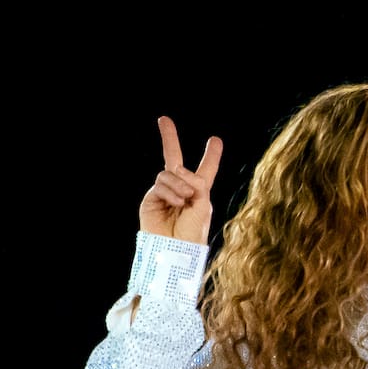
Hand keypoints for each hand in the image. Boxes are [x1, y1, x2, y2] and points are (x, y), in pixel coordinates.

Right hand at [138, 116, 222, 243]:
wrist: (176, 249)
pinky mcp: (151, 199)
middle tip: (163, 119)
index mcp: (199, 192)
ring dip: (180, 185)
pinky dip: (171, 192)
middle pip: (174, 159)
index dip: (211, 156)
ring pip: (169, 173)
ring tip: (185, 200)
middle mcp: (181, 189)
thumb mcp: (203, 203)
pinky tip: (176, 204)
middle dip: (169, 138)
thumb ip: (195, 181)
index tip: (216, 140)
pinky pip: (160, 184)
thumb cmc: (194, 232)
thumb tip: (176, 168)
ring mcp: (164, 193)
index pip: (206, 170)